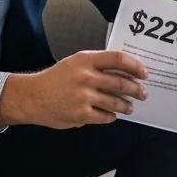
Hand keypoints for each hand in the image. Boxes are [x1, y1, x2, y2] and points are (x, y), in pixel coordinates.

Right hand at [0, 50, 147, 128]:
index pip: (118, 59)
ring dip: (126, 105)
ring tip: (130, 107)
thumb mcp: (75, 63)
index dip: (135, 66)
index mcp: (86, 60)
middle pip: (121, 82)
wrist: (32, 97)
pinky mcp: (81, 114)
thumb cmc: (57, 78)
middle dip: (136, 89)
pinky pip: (105, 116)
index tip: (144, 73)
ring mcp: (84, 97)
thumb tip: (125, 72)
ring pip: (116, 102)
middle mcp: (86, 77)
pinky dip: (111, 116)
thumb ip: (97, 65)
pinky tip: (113, 115)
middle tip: (143, 93)